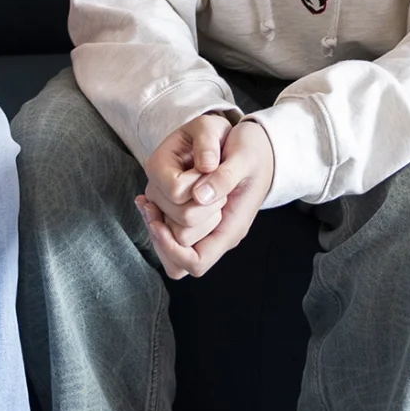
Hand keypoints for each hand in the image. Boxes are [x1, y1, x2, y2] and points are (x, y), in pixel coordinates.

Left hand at [137, 121, 274, 279]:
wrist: (263, 148)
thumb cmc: (255, 151)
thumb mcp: (244, 156)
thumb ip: (225, 177)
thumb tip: (200, 196)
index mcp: (232, 228)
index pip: (196, 262)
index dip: (172, 248)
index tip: (158, 221)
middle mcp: (218, 234)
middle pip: (178, 259)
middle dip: (162, 233)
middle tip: (151, 204)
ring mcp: (208, 228)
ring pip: (171, 249)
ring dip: (157, 227)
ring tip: (147, 202)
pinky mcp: (198, 218)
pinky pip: (170, 232)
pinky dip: (157, 218)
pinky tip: (148, 200)